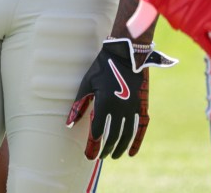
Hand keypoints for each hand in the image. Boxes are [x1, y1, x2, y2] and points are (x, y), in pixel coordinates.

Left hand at [67, 38, 177, 159]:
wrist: (125, 53)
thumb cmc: (102, 67)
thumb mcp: (87, 84)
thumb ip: (78, 105)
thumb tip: (68, 125)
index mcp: (105, 103)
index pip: (98, 130)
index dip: (93, 144)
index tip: (89, 153)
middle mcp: (120, 108)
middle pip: (113, 136)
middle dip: (106, 149)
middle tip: (100, 157)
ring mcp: (133, 108)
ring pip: (127, 135)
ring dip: (120, 148)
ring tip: (114, 156)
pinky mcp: (141, 105)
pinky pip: (140, 128)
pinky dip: (136, 142)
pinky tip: (131, 153)